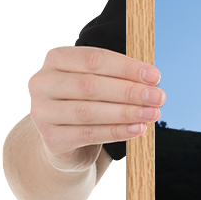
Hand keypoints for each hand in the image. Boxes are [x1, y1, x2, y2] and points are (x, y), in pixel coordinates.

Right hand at [28, 45, 165, 168]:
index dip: (126, 67)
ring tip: (153, 114)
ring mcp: (42, 112)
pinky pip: (89, 134)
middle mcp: (43, 83)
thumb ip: (119, 78)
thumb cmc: (87, 102)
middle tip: (158, 97)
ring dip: (126, 112)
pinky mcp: (51, 138)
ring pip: (89, 111)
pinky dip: (117, 131)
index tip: (155, 76)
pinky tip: (138, 129)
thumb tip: (152, 82)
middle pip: (91, 85)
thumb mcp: (99, 83)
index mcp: (56, 59)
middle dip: (130, 91)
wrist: (65, 140)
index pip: (94, 59)